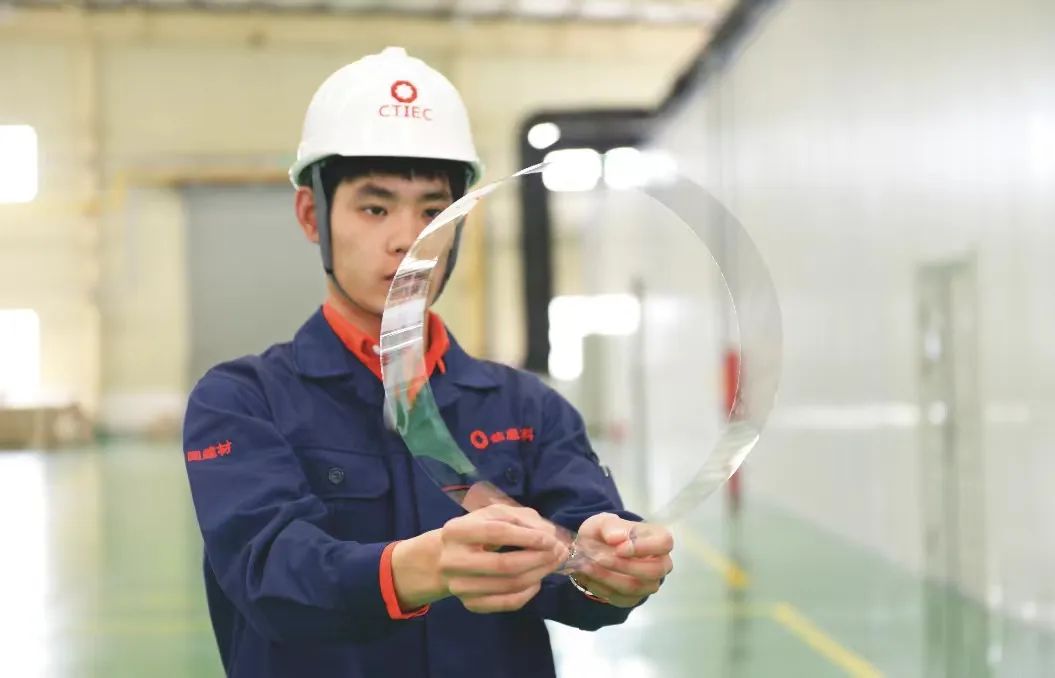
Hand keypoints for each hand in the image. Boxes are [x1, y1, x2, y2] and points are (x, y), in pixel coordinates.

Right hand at [438, 504, 568, 613]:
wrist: (445, 558)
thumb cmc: (476, 531)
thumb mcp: (493, 515)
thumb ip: (521, 518)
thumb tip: (550, 533)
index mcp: (457, 531)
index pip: (497, 532)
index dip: (528, 536)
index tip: (551, 539)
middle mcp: (453, 560)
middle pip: (504, 564)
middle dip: (538, 559)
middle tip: (559, 552)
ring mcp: (460, 586)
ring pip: (509, 585)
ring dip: (539, 574)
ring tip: (554, 563)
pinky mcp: (470, 604)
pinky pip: (507, 603)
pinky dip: (528, 593)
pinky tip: (537, 580)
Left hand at [570, 513, 673, 607]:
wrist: (593, 551)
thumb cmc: (605, 533)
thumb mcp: (602, 523)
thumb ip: (610, 527)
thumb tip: (616, 538)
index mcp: (658, 538)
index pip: (664, 543)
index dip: (644, 547)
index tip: (619, 548)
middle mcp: (660, 563)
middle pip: (655, 571)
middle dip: (623, 565)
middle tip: (599, 558)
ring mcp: (649, 583)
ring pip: (636, 587)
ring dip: (608, 578)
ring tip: (586, 566)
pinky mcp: (634, 598)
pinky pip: (621, 598)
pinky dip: (601, 588)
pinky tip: (589, 577)